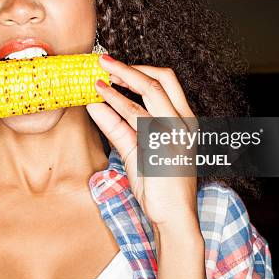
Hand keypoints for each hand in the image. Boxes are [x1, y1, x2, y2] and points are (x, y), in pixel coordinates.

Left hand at [86, 54, 199, 228]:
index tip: (115, 66)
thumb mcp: (135, 149)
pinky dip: (114, 103)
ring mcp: (175, 131)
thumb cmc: (158, 185)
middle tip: (103, 60)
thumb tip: (94, 102)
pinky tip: (98, 98)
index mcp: (184, 119)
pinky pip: (135, 117)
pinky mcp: (163, 144)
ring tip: (95, 75)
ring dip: (118, 80)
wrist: (173, 217)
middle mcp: (183, 122)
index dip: (140, 69)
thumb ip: (116, 124)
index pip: (166, 81)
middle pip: (160, 79)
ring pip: (147, 93)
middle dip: (129, 67)